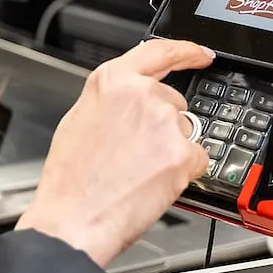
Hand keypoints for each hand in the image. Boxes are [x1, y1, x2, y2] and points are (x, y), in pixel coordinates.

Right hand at [16, 39, 213, 267]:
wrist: (73, 220)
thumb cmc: (71, 180)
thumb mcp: (80, 119)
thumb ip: (113, 99)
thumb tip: (132, 98)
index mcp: (113, 81)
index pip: (160, 51)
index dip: (186, 51)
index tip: (201, 53)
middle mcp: (142, 95)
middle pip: (173, 101)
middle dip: (163, 125)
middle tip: (137, 153)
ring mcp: (164, 122)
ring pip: (184, 131)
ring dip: (171, 149)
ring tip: (139, 171)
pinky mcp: (182, 153)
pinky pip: (197, 157)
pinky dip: (183, 171)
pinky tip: (156, 182)